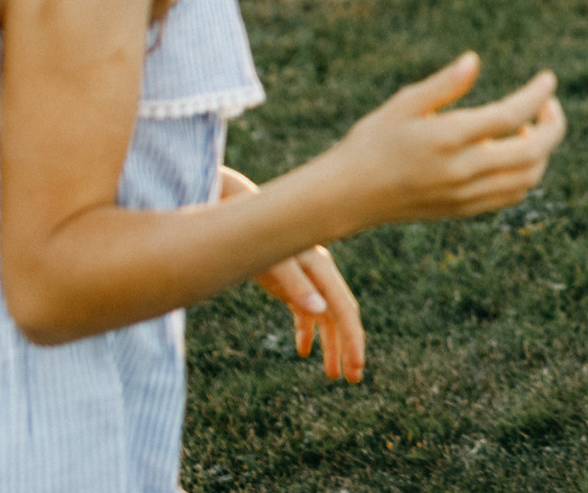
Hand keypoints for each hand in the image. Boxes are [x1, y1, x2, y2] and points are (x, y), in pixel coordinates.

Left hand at [223, 169, 365, 381]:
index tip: (356, 371)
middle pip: (341, 315)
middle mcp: (318, 273)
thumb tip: (320, 311)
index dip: (353, 341)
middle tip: (352, 379)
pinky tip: (303, 350)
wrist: (232, 209)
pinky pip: (305, 312)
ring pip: (325, 316)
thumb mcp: (272, 260)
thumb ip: (295, 284)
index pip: (344, 310)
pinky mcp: (289, 281)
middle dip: (348, 347)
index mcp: (320, 268)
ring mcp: (305, 277)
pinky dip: (307, 331)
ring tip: (332, 374)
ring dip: (330, 344)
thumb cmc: (251, 232)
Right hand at [325, 54, 566, 233]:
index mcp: (448, 138)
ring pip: (528, 178)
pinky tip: (515, 152)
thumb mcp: (403, 104)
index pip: (511, 116)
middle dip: (553, 125)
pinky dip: (527, 173)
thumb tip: (475, 60)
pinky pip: (511, 195)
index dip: (537, 96)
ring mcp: (466, 195)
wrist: (348, 196)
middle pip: (532, 152)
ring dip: (542, 151)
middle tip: (549, 104)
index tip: (548, 79)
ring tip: (529, 126)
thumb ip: (443, 84)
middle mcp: (463, 171)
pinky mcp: (464, 210)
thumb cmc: (372, 141)